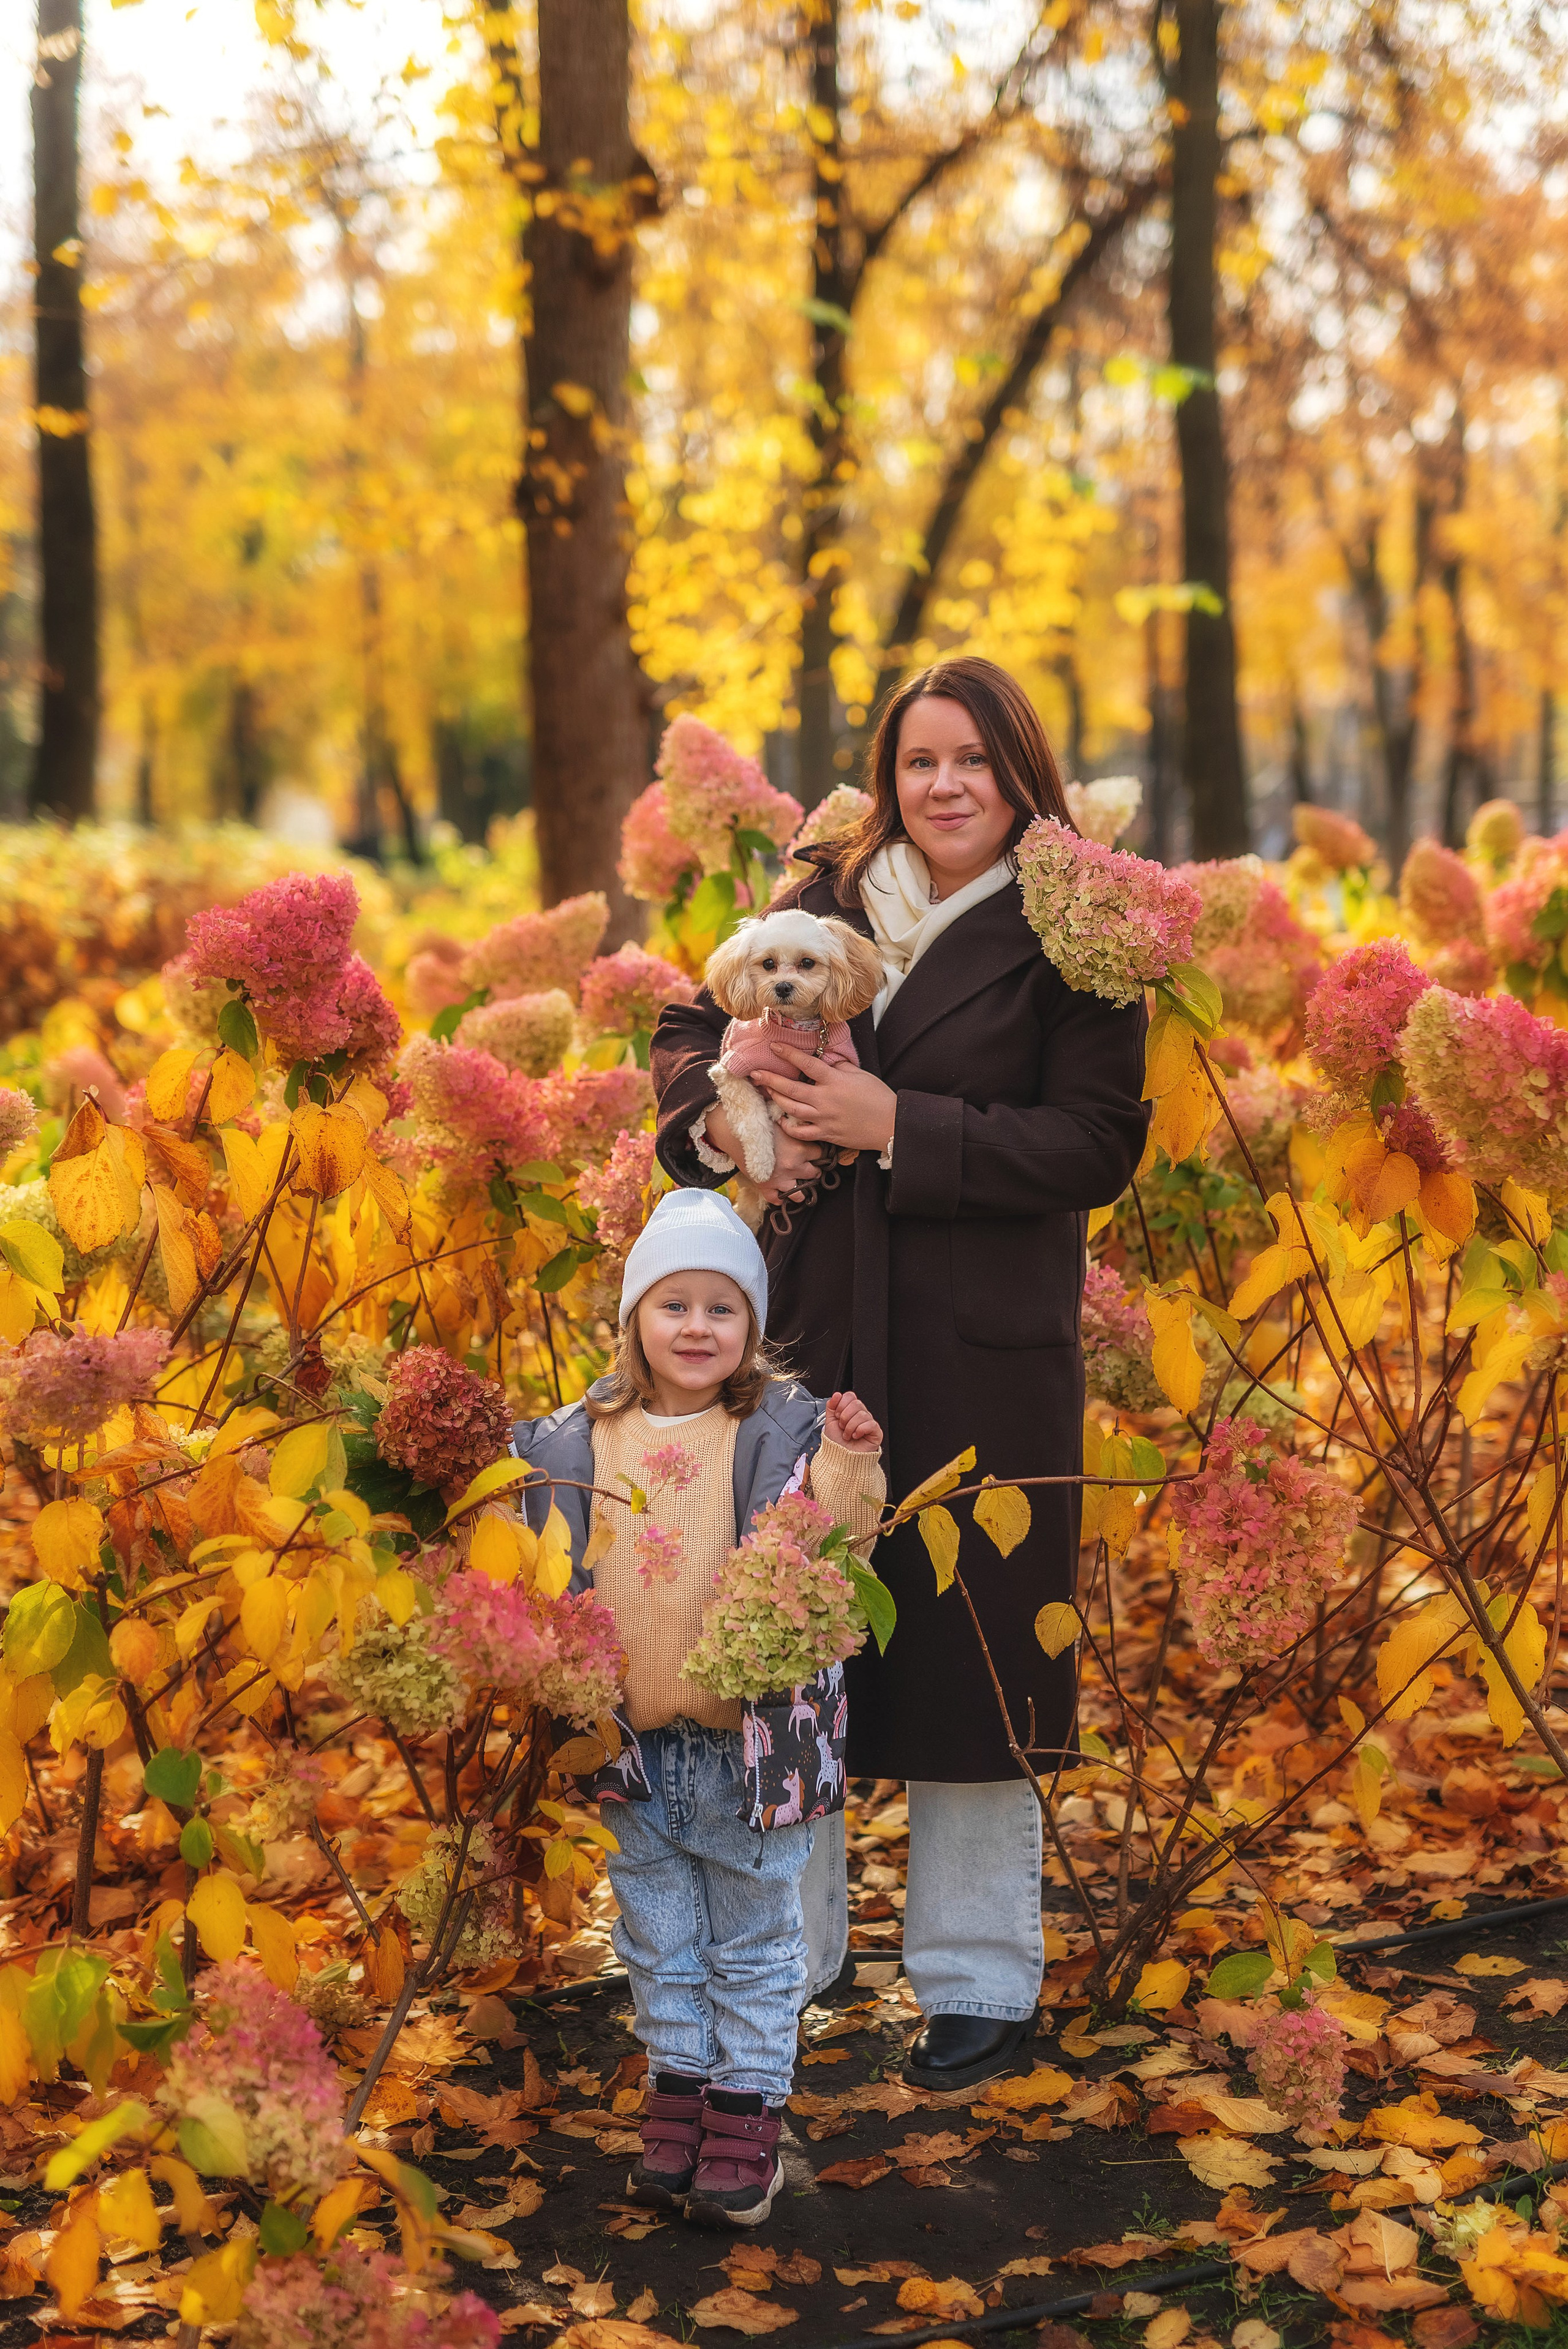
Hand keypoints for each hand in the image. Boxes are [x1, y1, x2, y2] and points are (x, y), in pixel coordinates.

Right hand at [703, 1100, 822, 1205]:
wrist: (734, 1131)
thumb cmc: (759, 1121)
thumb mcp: (783, 1119)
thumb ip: (797, 1125)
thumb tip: (808, 1122)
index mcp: (800, 1148)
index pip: (821, 1154)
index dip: (818, 1152)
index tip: (815, 1151)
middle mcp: (793, 1166)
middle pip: (815, 1174)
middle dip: (813, 1170)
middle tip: (808, 1166)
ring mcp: (780, 1179)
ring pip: (800, 1194)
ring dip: (801, 1188)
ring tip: (798, 1182)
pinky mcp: (765, 1187)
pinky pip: (777, 1200)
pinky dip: (780, 1197)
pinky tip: (781, 1191)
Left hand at [752, 1046, 897, 1154]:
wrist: (890, 1125)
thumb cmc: (878, 1097)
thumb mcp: (860, 1074)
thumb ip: (839, 1066)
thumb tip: (824, 1059)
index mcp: (835, 1081)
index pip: (807, 1064)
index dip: (789, 1054)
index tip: (774, 1047)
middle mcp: (825, 1100)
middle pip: (791, 1088)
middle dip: (770, 1080)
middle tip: (755, 1073)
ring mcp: (824, 1119)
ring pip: (791, 1109)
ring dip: (775, 1099)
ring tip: (764, 1091)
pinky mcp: (825, 1134)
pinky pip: (801, 1132)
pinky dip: (788, 1126)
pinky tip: (781, 1119)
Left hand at [825, 1390, 881, 1452]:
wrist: (840, 1459)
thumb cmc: (836, 1444)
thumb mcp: (829, 1422)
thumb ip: (831, 1407)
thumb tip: (836, 1395)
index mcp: (850, 1411)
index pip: (850, 1396)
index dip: (842, 1404)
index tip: (837, 1415)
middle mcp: (860, 1415)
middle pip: (857, 1403)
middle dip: (845, 1416)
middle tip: (842, 1426)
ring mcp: (869, 1423)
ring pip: (862, 1414)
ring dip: (850, 1427)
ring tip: (847, 1435)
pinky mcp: (876, 1432)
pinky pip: (870, 1424)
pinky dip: (860, 1430)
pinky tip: (856, 1436)